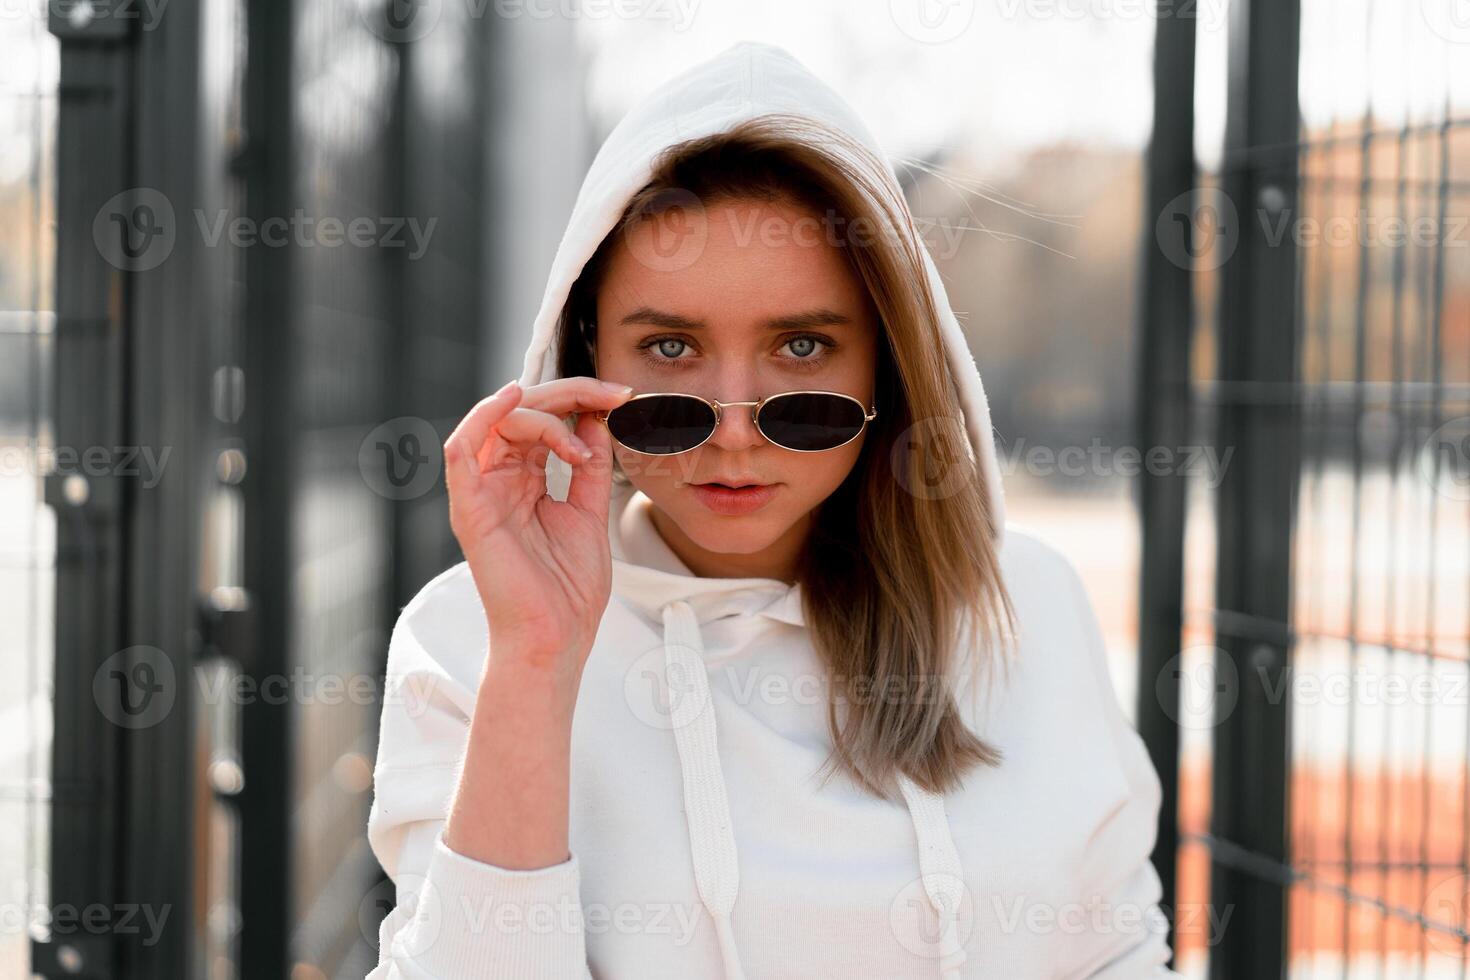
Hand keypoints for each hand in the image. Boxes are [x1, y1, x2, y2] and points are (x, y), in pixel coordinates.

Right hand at [443, 376, 634, 686]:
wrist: (556, 638)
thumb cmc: (567, 590)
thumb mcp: (589, 512)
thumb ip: (589, 466)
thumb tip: (595, 418)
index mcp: (524, 481)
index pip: (543, 421)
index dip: (578, 400)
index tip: (619, 397)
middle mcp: (499, 481)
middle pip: (521, 412)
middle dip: (568, 393)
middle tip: (610, 394)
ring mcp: (481, 493)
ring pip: (498, 421)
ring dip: (545, 410)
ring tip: (583, 425)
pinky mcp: (469, 508)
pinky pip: (461, 449)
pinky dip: (484, 415)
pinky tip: (515, 397)